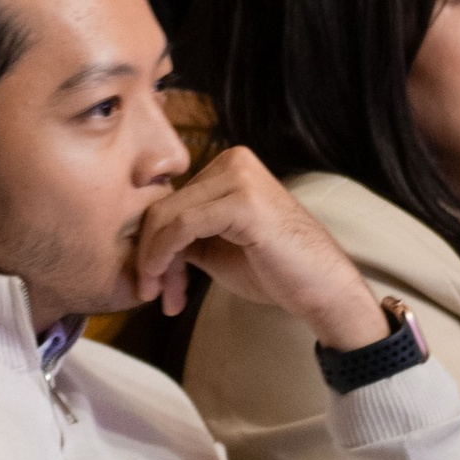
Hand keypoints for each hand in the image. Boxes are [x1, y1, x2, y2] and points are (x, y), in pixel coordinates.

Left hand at [130, 146, 384, 344]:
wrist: (322, 289)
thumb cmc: (274, 270)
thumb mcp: (215, 247)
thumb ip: (181, 235)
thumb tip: (137, 241)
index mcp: (228, 166)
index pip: (168, 200)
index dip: (152, 244)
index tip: (154, 284)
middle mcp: (233, 161)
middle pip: (162, 207)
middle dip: (151, 256)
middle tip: (152, 294)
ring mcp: (239, 177)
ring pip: (166, 217)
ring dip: (154, 262)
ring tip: (163, 297)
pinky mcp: (243, 201)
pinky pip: (182, 227)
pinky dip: (164, 257)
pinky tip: (168, 286)